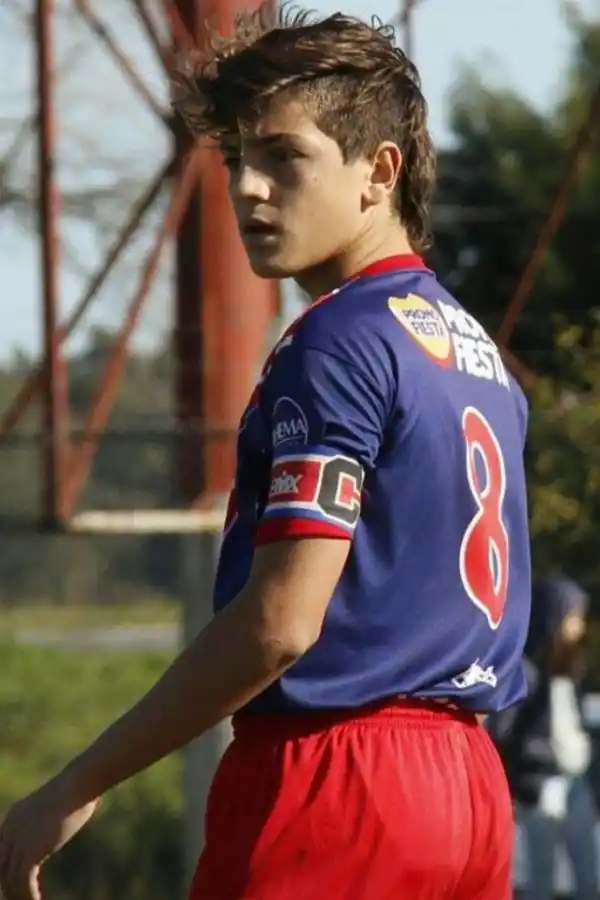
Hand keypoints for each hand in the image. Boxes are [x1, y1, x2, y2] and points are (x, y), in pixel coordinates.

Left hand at [0, 780, 98, 899]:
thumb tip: (63, 822)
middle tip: (17, 899)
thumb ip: (49, 819)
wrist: (78, 785)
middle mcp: (10, 829)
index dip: (4, 870)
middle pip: (0, 868)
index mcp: (13, 817)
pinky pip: (23, 882)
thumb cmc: (76, 790)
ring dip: (19, 896)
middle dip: (7, 886)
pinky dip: (28, 896)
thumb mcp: (55, 806)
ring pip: (10, 879)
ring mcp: (17, 840)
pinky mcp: (30, 851)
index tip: (11, 884)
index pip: (0, 851)